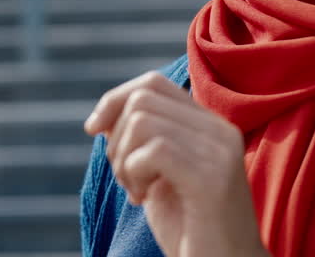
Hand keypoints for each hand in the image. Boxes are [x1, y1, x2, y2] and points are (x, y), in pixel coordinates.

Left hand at [84, 72, 269, 256]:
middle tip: (126, 179)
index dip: (114, 100)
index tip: (94, 131)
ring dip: (123, 159)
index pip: (154, 83)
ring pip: (143, 120)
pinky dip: (134, 173)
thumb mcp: (161, 178)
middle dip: (116, 137)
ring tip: (136, 191)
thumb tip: (104, 117)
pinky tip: (143, 200)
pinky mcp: (211, 178)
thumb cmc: (192, 232)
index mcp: (211, 126)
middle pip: (143, 97)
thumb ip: (144, 144)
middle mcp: (220, 130)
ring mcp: (219, 151)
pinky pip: (153, 150)